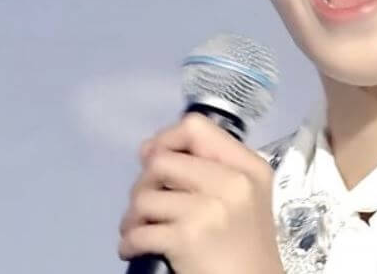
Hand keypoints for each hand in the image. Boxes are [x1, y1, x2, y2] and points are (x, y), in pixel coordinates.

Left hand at [118, 113, 283, 273]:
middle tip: (148, 206)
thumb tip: (150, 150)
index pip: (196, 127)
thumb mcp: (245, 195)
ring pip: (144, 197)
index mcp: (248, 167)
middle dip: (143, 184)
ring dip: (132, 217)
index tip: (156, 161)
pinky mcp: (188, 238)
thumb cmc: (246, 244)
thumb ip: (210, 168)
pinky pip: (138, 231)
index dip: (166, 140)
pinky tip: (135, 248)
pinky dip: (128, 242)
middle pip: (161, 160)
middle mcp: (232, 183)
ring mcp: (210, 210)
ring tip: (141, 229)